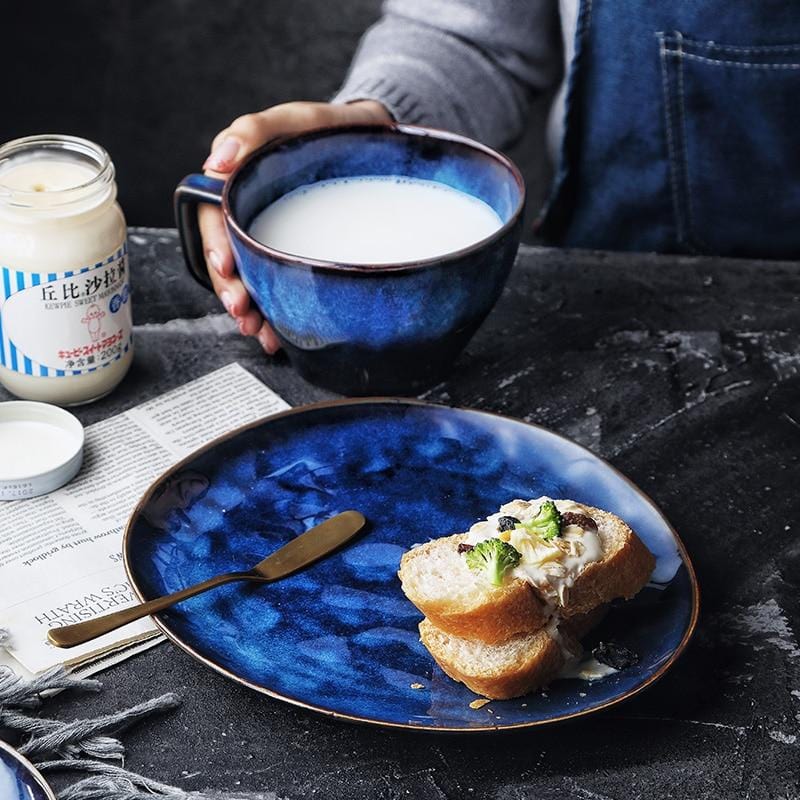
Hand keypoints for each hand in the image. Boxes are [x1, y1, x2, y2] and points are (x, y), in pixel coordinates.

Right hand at [199, 100, 391, 352]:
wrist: (371, 145)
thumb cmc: (327, 131)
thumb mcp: (294, 122)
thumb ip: (254, 132)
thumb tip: (217, 162)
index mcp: (236, 183)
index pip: (212, 216)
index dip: (215, 244)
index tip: (226, 267)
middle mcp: (247, 214)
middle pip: (226, 255)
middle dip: (230, 288)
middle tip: (242, 312)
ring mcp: (268, 237)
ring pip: (247, 277)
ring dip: (248, 308)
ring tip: (257, 331)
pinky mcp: (289, 255)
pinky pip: (274, 285)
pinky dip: (273, 312)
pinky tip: (275, 333)